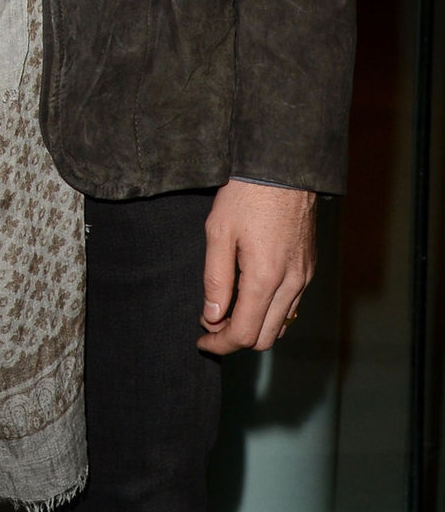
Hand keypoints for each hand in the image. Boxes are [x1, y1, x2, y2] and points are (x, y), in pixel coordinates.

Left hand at [198, 179, 314, 353]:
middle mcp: (291, 284)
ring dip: (254, 327)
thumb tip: (212, 317)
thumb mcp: (218, 232)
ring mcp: (304, 277)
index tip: (202, 340)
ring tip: (228, 310)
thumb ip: (215, 280)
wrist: (283, 168)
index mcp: (265, 278)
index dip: (220, 343)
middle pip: (264, 338)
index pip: (244, 334)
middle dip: (235, 339)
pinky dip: (270, 312)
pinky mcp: (309, 268)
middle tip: (211, 324)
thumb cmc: (246, 196)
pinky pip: (292, 305)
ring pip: (281, 325)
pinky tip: (251, 296)